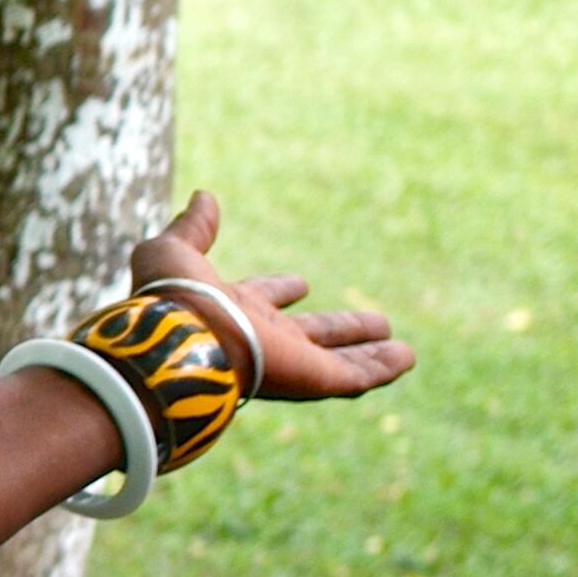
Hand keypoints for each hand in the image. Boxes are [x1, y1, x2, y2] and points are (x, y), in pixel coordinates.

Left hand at [128, 193, 414, 400]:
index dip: (277, 290)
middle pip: (312, 334)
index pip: (261, 298)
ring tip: (402, 347)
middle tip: (374, 322)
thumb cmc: (171, 296)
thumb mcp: (175, 251)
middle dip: (341, 328)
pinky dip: (382, 368)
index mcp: (231, 307)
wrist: (181, 335)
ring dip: (369, 351)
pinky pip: (354, 376)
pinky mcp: (312, 379)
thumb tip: (202, 197)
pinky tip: (406, 360)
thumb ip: (193, 228)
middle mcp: (263, 336)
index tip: (300, 283)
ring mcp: (290, 361)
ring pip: (340, 358)